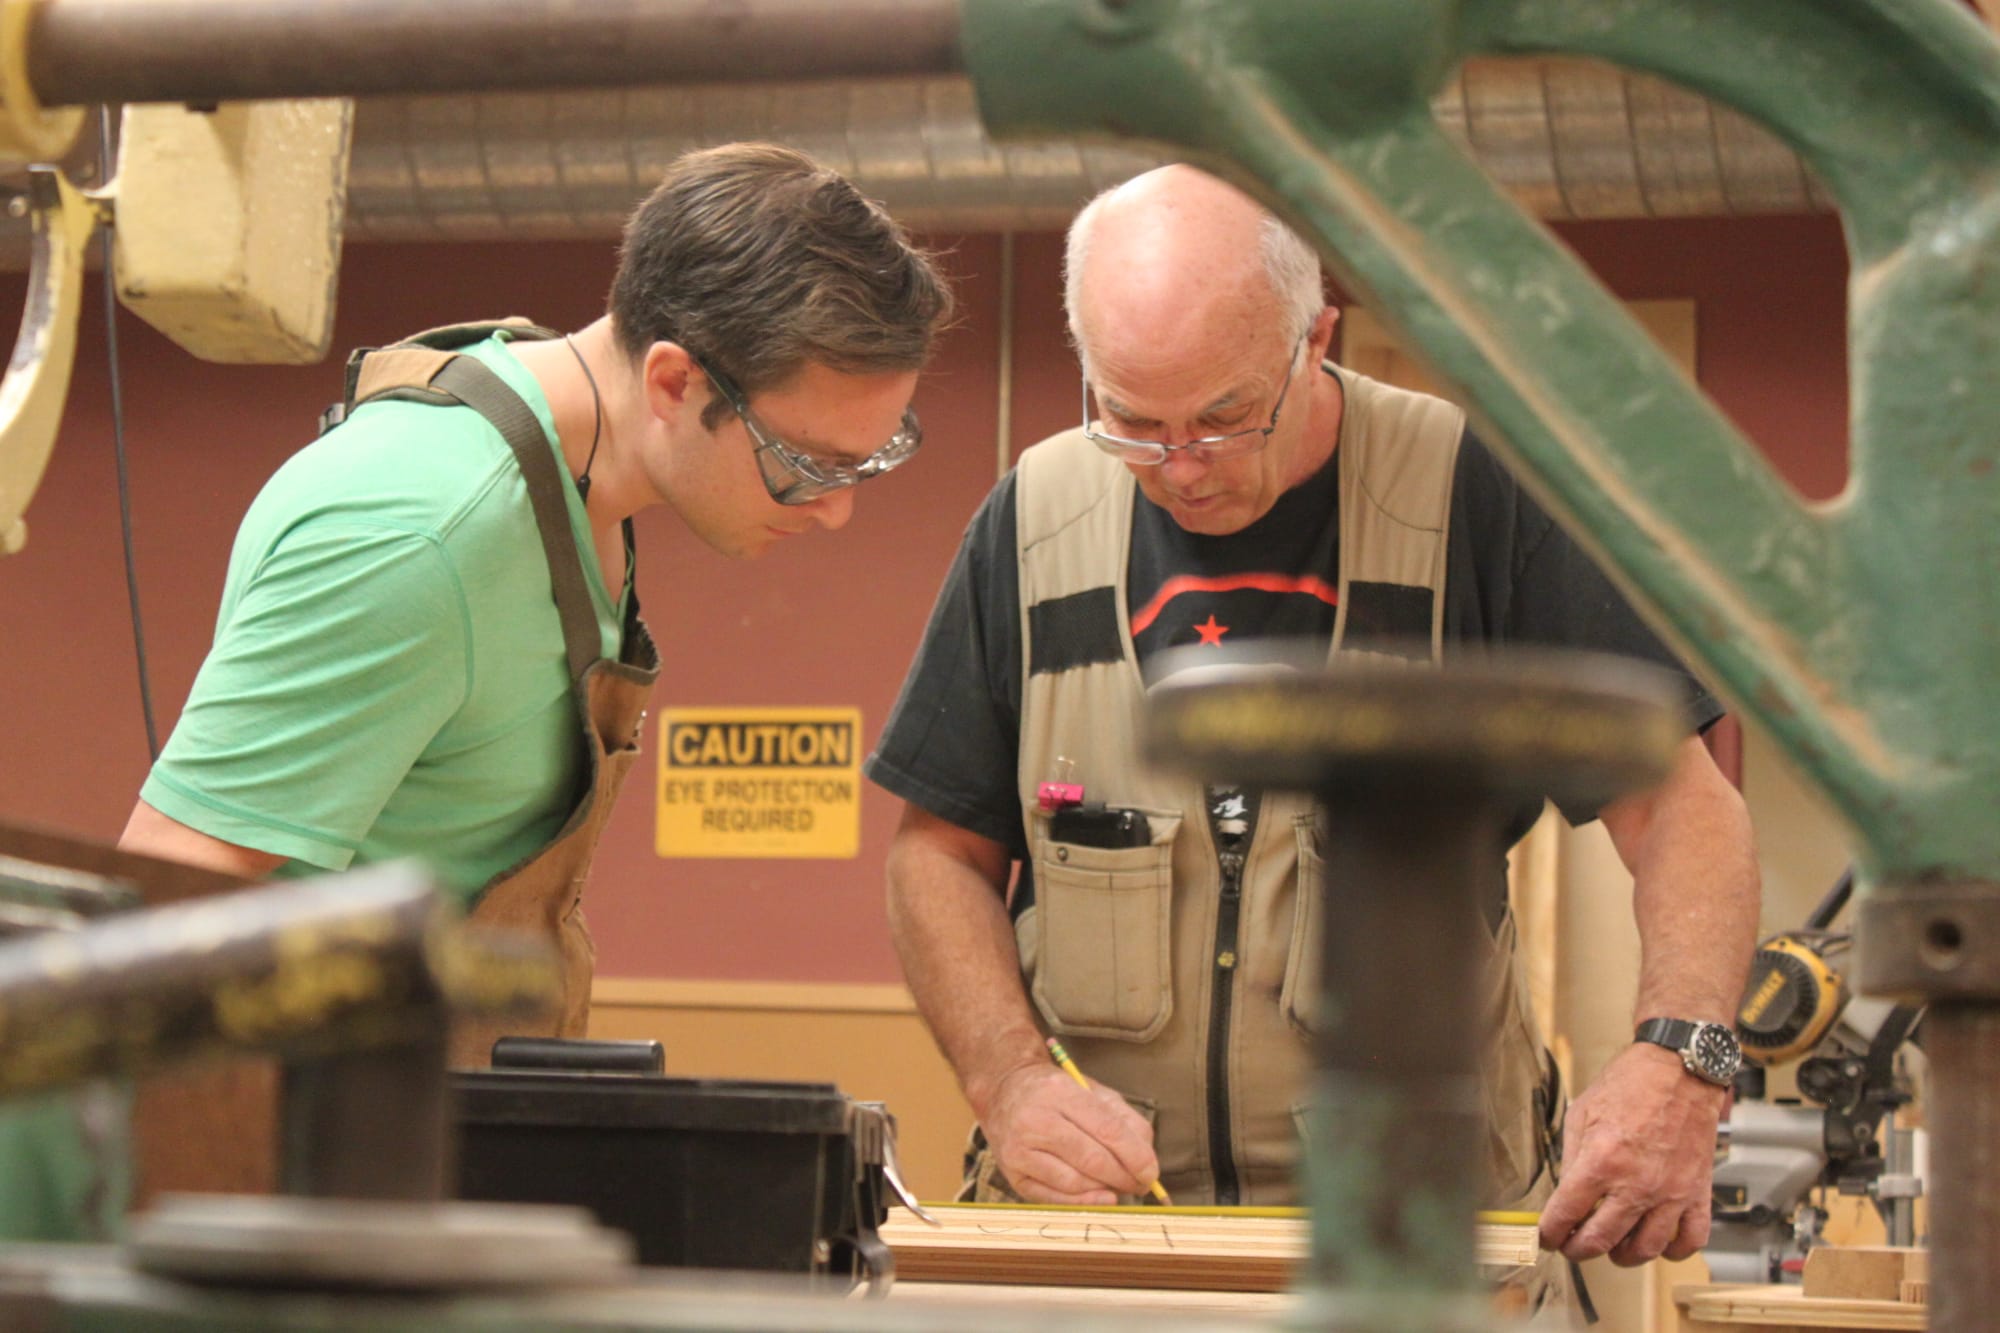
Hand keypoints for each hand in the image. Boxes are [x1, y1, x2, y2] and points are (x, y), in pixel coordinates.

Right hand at [980, 1062, 1159, 1204]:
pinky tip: (1099, 1197)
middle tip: (1140, 1184)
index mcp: (1059, 1092)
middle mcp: (1035, 1120)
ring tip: (1118, 1186)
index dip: (1135, 1156)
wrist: (1002, 1091)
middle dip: (1124, 1177)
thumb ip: (1124, 1119)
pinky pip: (1053, 1197)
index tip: (1151, 1172)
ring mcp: (1020, 1149)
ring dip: (1105, 1190)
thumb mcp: (1091, 1090)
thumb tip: (1146, 1159)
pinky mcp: (1011, 1173)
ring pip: (1075, 1182)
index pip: (1108, 1130)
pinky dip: (1083, 1201)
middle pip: (1092, 1160)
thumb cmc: (1054, 1093)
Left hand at [1538, 1043, 1727, 1265]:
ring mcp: (1671, 1193)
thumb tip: (1563, 1195)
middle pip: (1600, 1241)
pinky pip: (1690, 1240)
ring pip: (1644, 1250)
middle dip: (1578, 1250)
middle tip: (1573, 1247)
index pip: (1566, 1215)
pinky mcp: (1698, 1193)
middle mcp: (1636, 1183)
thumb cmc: (1631, 1085)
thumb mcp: (1583, 1114)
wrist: (1679, 1069)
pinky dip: (1672, 1251)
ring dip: (1622, 1256)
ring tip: (1612, 1248)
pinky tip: (1657, 1243)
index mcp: (1602, 1161)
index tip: (1547, 1238)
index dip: (1550, 1233)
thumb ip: (1573, 1158)